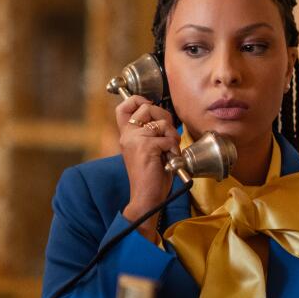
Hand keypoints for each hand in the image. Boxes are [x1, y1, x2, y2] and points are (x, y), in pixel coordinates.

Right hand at [116, 95, 180, 234]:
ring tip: (168, 151)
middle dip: (165, 117)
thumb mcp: (149, 149)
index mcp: (126, 135)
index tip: (150, 108)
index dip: (139, 100)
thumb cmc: (152, 175)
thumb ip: (152, 132)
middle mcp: (128, 135)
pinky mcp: (146, 147)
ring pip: (162, 123)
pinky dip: (173, 149)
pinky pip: (168, 138)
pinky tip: (169, 160)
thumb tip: (165, 117)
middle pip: (148, 107)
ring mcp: (135, 140)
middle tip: (167, 135)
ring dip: (172, 136)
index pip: (124, 106)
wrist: (146, 197)